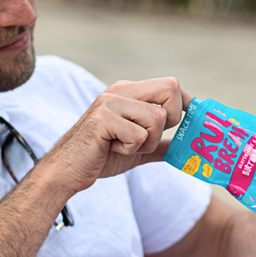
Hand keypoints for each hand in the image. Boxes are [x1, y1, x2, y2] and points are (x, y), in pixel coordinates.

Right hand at [40, 78, 192, 195]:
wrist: (66, 171)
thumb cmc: (99, 157)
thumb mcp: (136, 149)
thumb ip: (158, 144)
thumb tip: (182, 148)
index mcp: (129, 92)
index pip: (171, 86)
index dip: (186, 104)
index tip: (189, 124)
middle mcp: (120, 90)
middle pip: (170, 90)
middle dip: (170, 120)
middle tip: (147, 138)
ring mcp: (110, 103)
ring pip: (157, 118)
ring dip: (147, 142)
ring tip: (124, 146)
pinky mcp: (102, 119)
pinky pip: (139, 136)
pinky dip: (131, 150)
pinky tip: (112, 149)